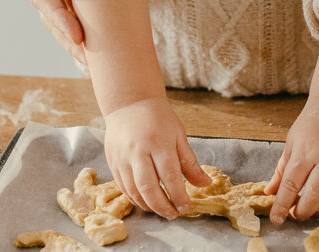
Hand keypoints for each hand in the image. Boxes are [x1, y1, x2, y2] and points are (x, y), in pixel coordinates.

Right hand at [103, 96, 210, 218]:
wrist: (129, 103)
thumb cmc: (158, 118)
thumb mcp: (179, 135)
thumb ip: (190, 163)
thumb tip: (205, 184)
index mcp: (158, 143)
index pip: (169, 176)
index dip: (178, 195)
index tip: (186, 207)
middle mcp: (137, 152)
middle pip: (149, 187)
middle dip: (162, 206)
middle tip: (174, 214)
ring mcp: (122, 158)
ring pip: (133, 191)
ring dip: (148, 206)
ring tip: (162, 210)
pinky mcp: (112, 162)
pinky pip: (123, 188)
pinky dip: (135, 199)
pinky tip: (147, 202)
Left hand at [266, 96, 318, 222]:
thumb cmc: (313, 122)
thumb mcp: (292, 142)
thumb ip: (281, 169)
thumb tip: (270, 191)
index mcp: (305, 152)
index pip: (290, 185)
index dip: (282, 205)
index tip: (277, 219)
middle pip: (314, 196)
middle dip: (303, 212)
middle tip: (296, 214)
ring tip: (312, 210)